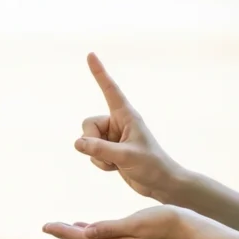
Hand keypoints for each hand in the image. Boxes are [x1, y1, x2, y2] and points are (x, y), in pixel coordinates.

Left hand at [42, 205, 197, 238]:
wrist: (194, 232)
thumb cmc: (167, 223)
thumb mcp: (137, 222)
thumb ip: (111, 228)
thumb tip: (86, 232)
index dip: (64, 233)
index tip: (46, 226)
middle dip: (67, 234)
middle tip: (48, 226)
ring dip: (79, 234)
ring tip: (64, 227)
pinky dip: (94, 232)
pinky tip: (91, 226)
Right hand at [79, 53, 184, 202]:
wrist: (161, 184)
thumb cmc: (152, 166)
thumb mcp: (125, 157)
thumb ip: (100, 149)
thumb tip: (77, 143)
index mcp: (126, 115)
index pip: (110, 90)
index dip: (99, 73)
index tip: (90, 55)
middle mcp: (117, 123)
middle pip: (87, 124)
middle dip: (92, 141)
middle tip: (111, 154)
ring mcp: (112, 137)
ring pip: (87, 141)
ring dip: (98, 156)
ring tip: (118, 163)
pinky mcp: (109, 150)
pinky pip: (91, 153)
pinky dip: (100, 164)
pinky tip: (116, 168)